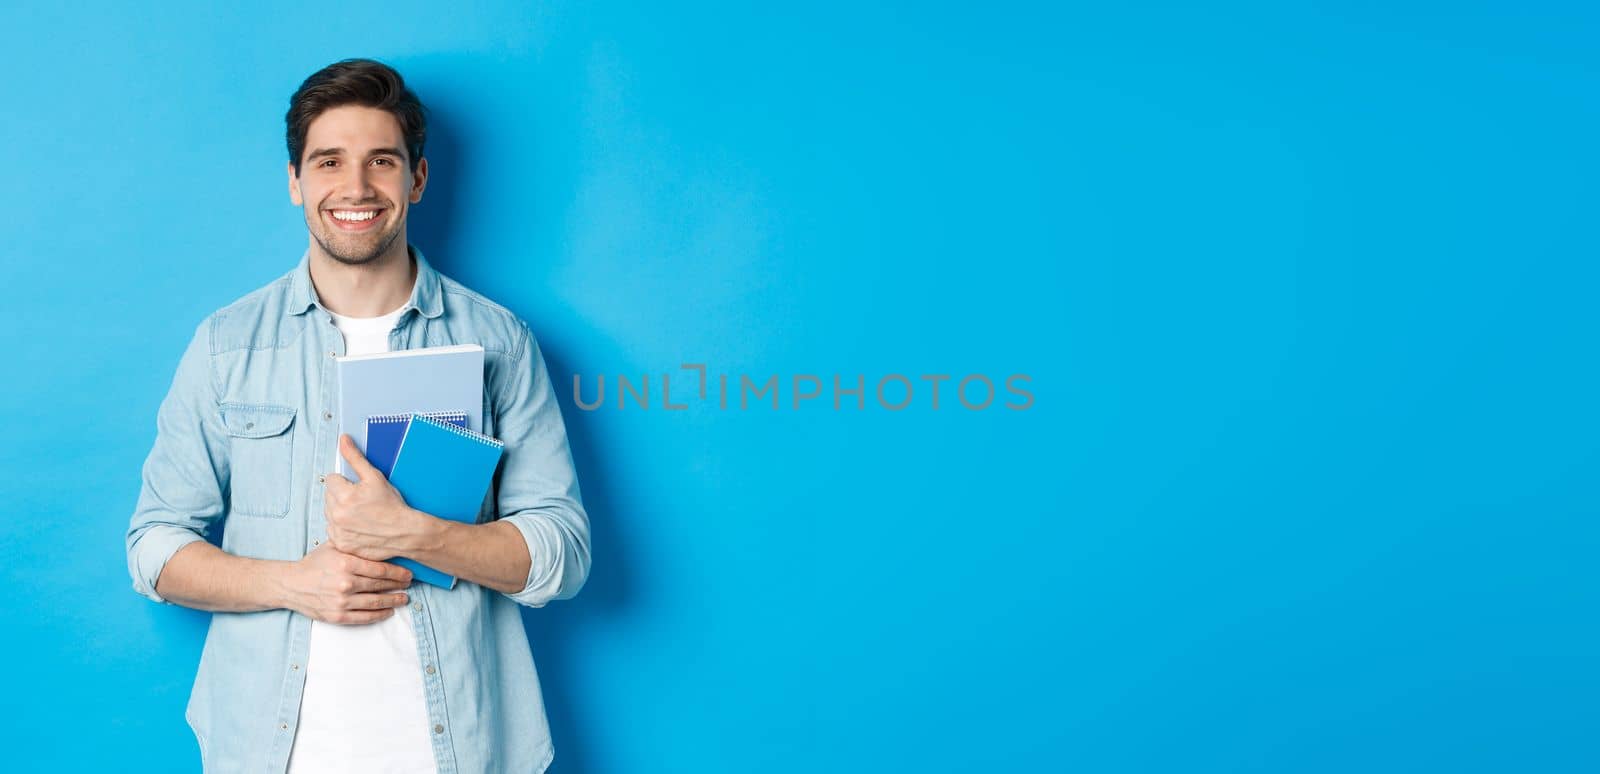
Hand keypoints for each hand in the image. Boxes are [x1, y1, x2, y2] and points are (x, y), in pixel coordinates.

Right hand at [282, 543, 413, 624]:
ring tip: (404, 599)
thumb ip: (355, 546)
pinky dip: (379, 615)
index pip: (381, 569)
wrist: (290, 584)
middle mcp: (345, 583)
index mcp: (346, 563)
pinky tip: (389, 612)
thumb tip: (382, 541)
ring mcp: (341, 601)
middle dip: (399, 586)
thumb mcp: (334, 548)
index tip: (408, 574)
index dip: (398, 573)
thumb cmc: (314, 564)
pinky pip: (364, 618)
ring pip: (376, 603)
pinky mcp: (337, 616)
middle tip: (409, 585)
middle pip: (381, 585)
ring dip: (394, 601)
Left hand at [324, 433, 423, 560]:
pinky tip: (358, 525)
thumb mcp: (375, 477)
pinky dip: (343, 528)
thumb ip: (355, 458)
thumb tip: (344, 441)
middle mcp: (337, 515)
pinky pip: (333, 531)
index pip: (331, 479)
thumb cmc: (393, 507)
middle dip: (342, 495)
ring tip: (360, 513)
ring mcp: (338, 531)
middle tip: (361, 500)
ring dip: (340, 511)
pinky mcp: (341, 544)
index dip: (346, 481)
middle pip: (329, 496)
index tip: (358, 488)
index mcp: (343, 496)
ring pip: (330, 513)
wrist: (405, 533)